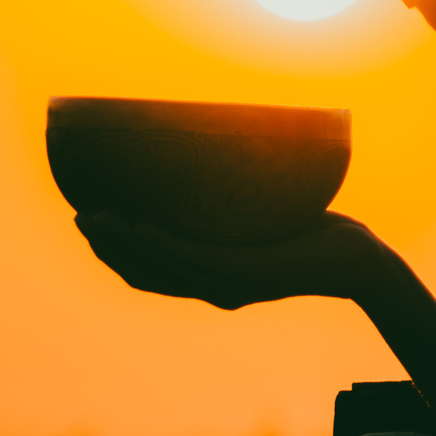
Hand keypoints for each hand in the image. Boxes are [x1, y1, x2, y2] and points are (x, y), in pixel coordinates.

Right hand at [74, 211, 397, 308]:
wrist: (358, 258)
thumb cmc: (313, 232)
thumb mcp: (262, 213)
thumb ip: (233, 195)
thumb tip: (212, 146)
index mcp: (211, 279)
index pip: (148, 273)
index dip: (112, 253)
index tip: (86, 219)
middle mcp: (215, 289)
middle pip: (144, 275)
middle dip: (107, 249)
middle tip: (78, 215)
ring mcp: (231, 284)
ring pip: (162, 270)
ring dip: (124, 246)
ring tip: (97, 217)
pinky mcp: (251, 273)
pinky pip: (199, 261)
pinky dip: (164, 247)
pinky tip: (142, 228)